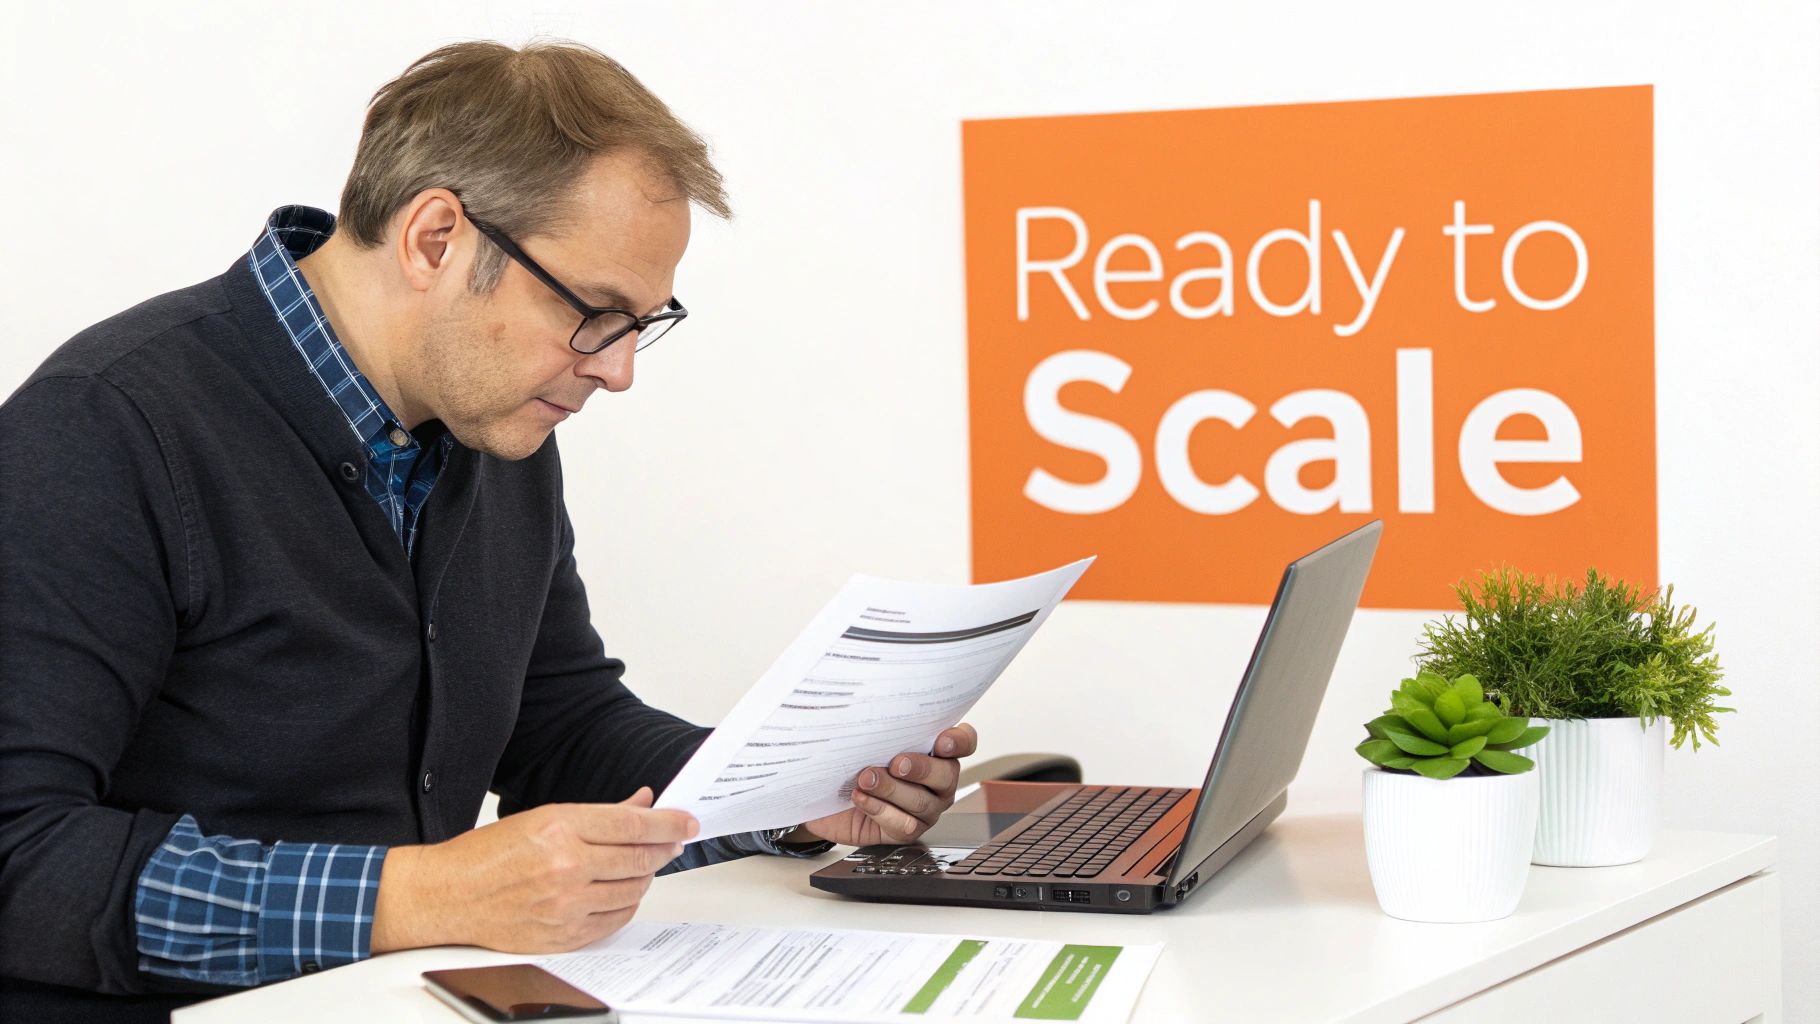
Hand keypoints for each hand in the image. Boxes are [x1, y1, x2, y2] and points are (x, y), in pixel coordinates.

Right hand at [370, 787, 696, 953]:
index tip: (686, 821)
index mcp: (559, 829)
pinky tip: (624, 892)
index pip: (632, 826)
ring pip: (632, 890)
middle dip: (663, 849)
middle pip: (638, 858)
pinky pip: (614, 920)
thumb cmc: (487, 855)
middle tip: (673, 841)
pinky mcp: (563, 934)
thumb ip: (599, 814)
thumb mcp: (543, 817)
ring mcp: (565, 904)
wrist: (448, 897)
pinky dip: (626, 904)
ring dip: (645, 876)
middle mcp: (565, 867)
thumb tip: (641, 802)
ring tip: (644, 864)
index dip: (668, 823)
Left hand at [800, 724, 978, 845]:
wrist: (827, 800)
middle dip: (921, 768)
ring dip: (891, 788)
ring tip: (866, 778)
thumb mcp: (864, 739)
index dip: (960, 741)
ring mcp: (926, 809)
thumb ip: (877, 725)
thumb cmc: (852, 764)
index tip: (942, 741)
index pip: (964, 743)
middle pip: (947, 774)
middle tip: (896, 763)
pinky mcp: (907, 830)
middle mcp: (938, 782)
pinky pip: (903, 824)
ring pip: (922, 802)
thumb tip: (864, 703)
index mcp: (936, 752)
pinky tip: (860, 797)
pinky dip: (878, 809)